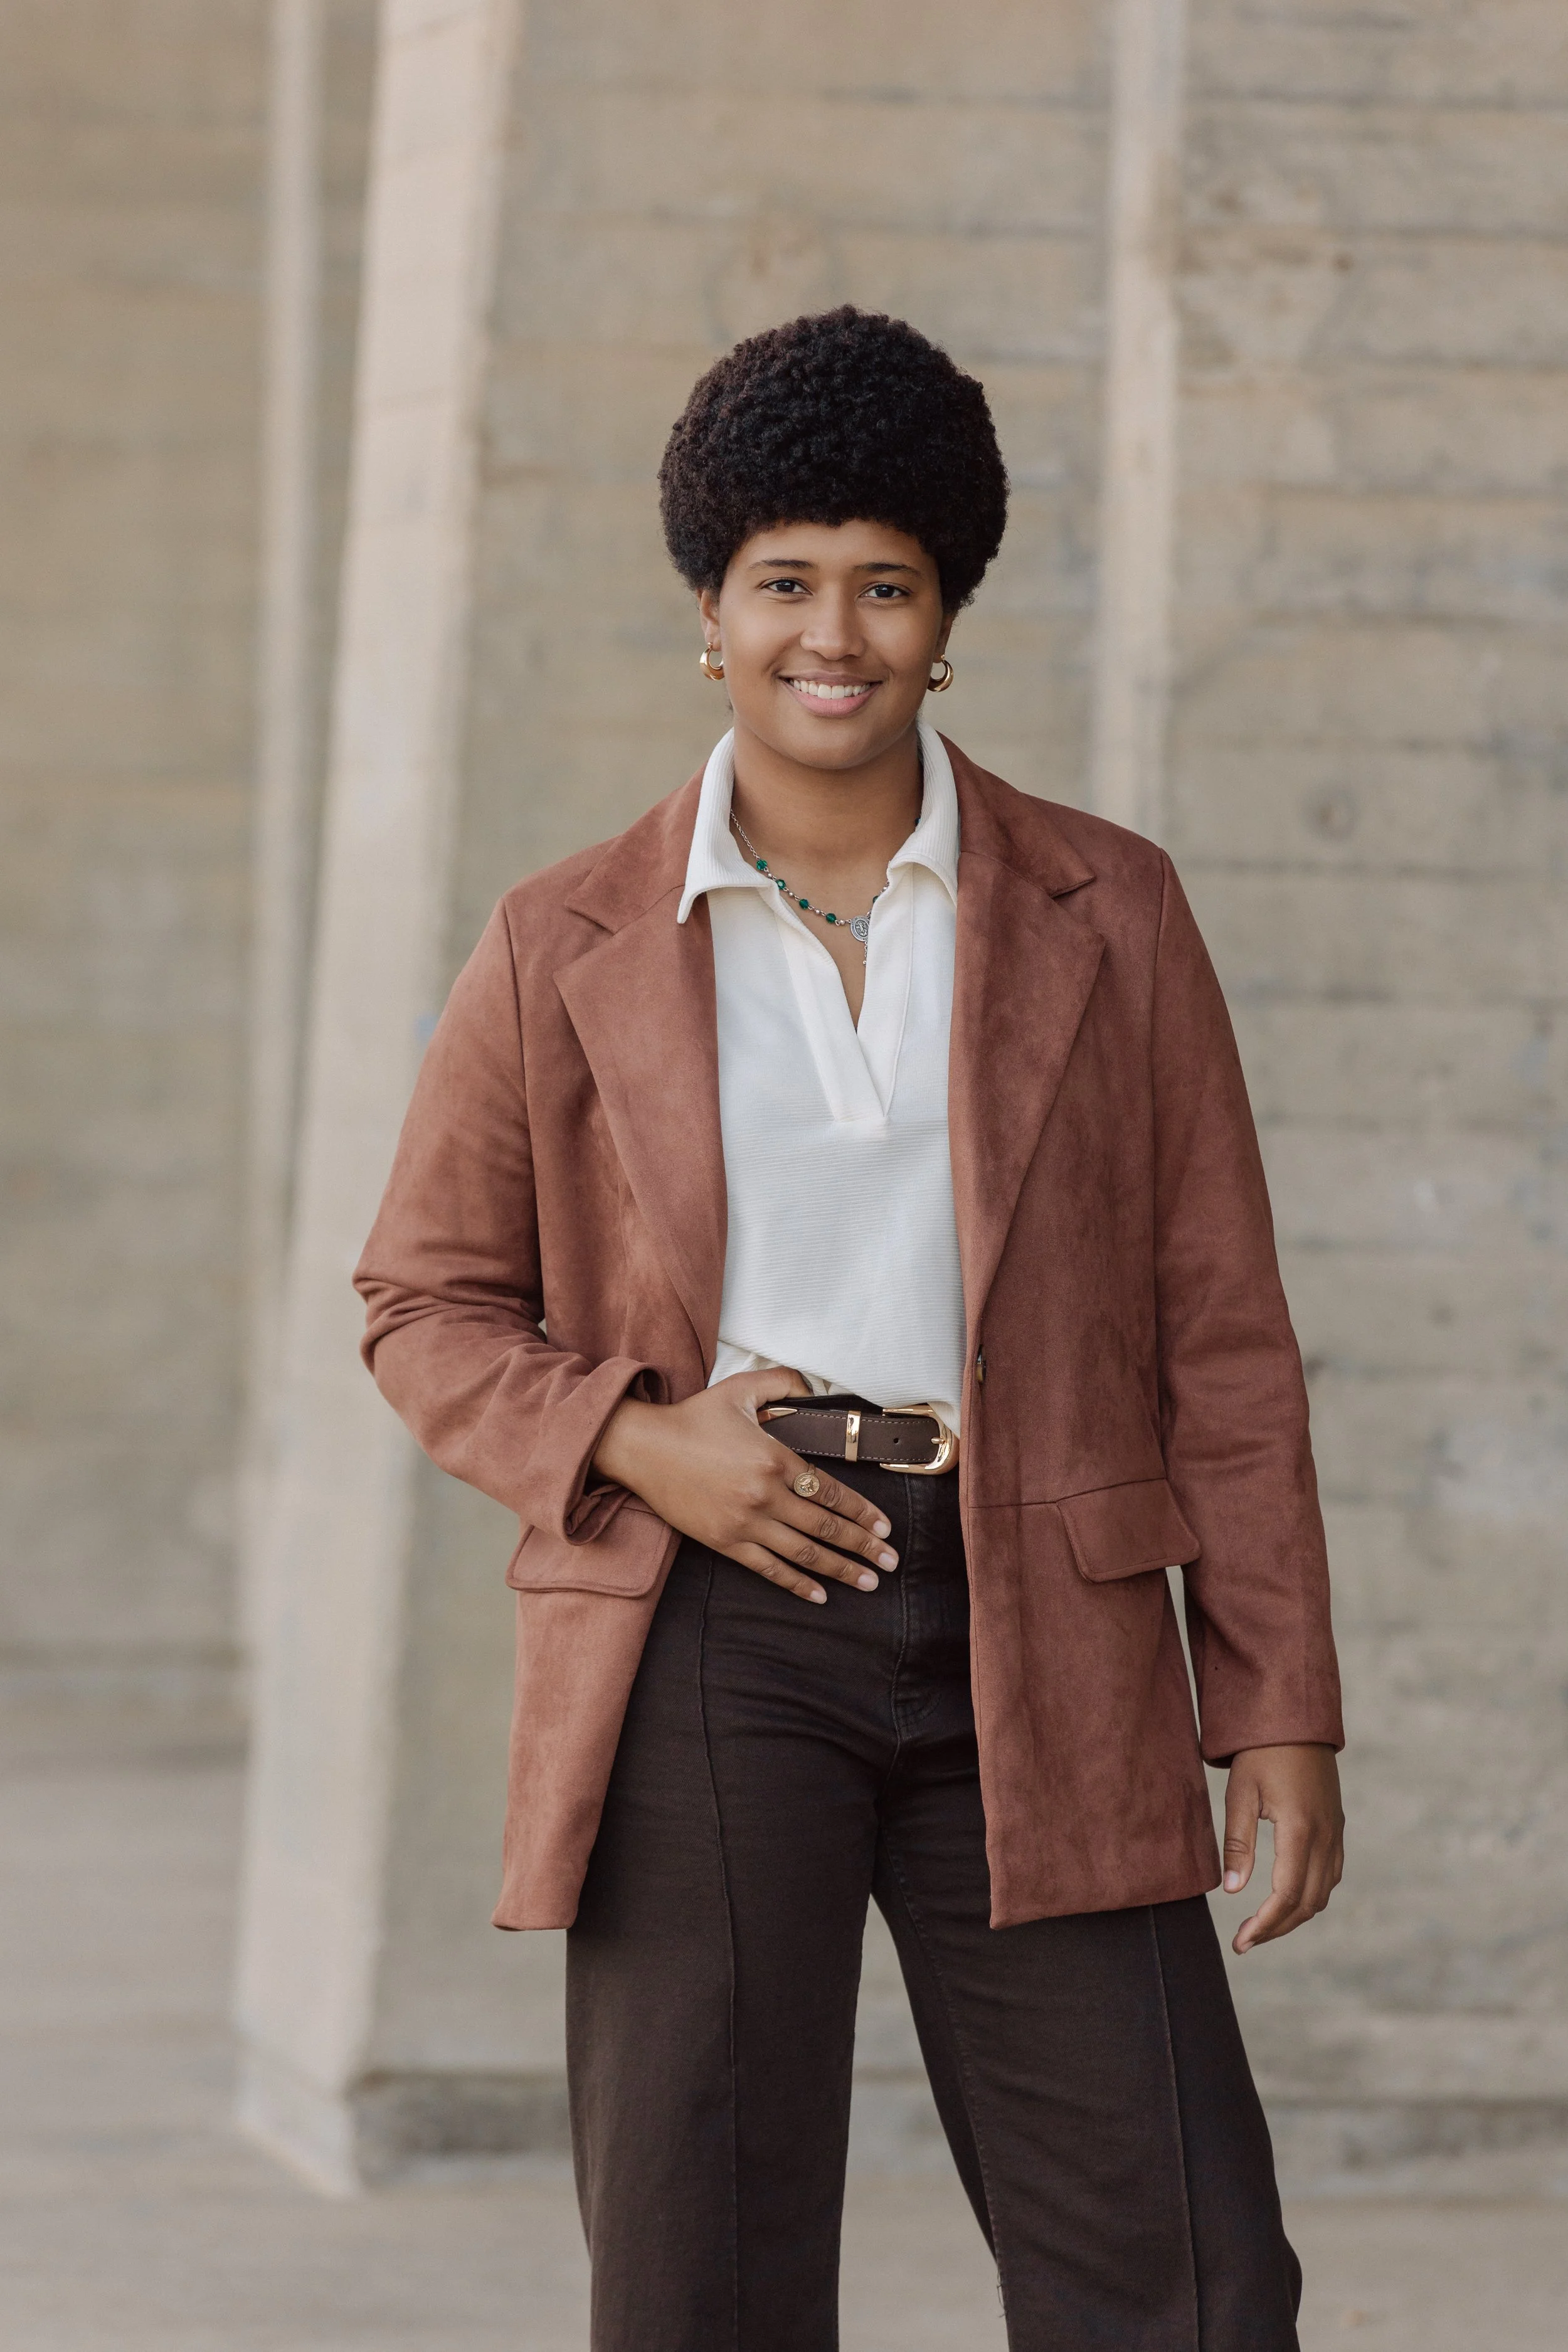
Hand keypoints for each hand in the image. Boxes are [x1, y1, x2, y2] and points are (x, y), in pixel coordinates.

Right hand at [591, 1367, 899, 1603]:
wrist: (643, 1447)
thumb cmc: (693, 1417)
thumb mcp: (740, 1389)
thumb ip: (782, 1383)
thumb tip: (811, 1387)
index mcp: (774, 1458)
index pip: (829, 1492)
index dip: (861, 1512)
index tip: (884, 1526)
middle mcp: (764, 1494)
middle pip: (824, 1527)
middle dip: (863, 1545)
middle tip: (890, 1561)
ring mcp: (744, 1522)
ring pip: (802, 1552)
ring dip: (840, 1569)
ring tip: (868, 1581)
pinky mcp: (724, 1541)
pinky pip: (768, 1568)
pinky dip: (796, 1583)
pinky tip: (819, 1595)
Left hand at [1222, 1743, 1343, 1952]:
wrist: (1296, 1719)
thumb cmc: (1261, 1752)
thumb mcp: (1241, 1794)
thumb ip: (1237, 1843)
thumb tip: (1232, 1891)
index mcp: (1300, 1829)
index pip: (1287, 1894)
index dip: (1266, 1924)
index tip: (1241, 1942)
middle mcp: (1325, 1836)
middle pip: (1308, 1902)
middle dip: (1277, 1927)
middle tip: (1245, 1941)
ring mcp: (1335, 1832)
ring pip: (1323, 1892)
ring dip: (1295, 1915)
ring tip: (1261, 1925)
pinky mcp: (1336, 1826)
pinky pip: (1330, 1874)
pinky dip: (1310, 1895)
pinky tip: (1285, 1898)